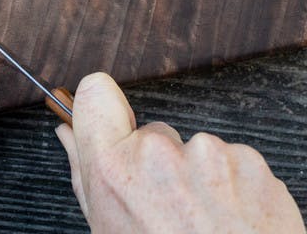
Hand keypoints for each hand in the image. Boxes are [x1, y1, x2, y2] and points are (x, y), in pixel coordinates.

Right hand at [56, 72, 304, 232]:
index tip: (115, 122)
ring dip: (200, 179)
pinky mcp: (248, 162)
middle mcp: (157, 153)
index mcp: (113, 170)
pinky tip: (234, 222)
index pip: (95, 93)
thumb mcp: (110, 231)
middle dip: (162, 165)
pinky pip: (232, 162)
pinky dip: (234, 187)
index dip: (103, 107)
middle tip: (173, 212)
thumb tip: (66, 132)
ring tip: (208, 224)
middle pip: (153, 135)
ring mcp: (206, 153)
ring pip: (194, 151)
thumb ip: (86, 175)